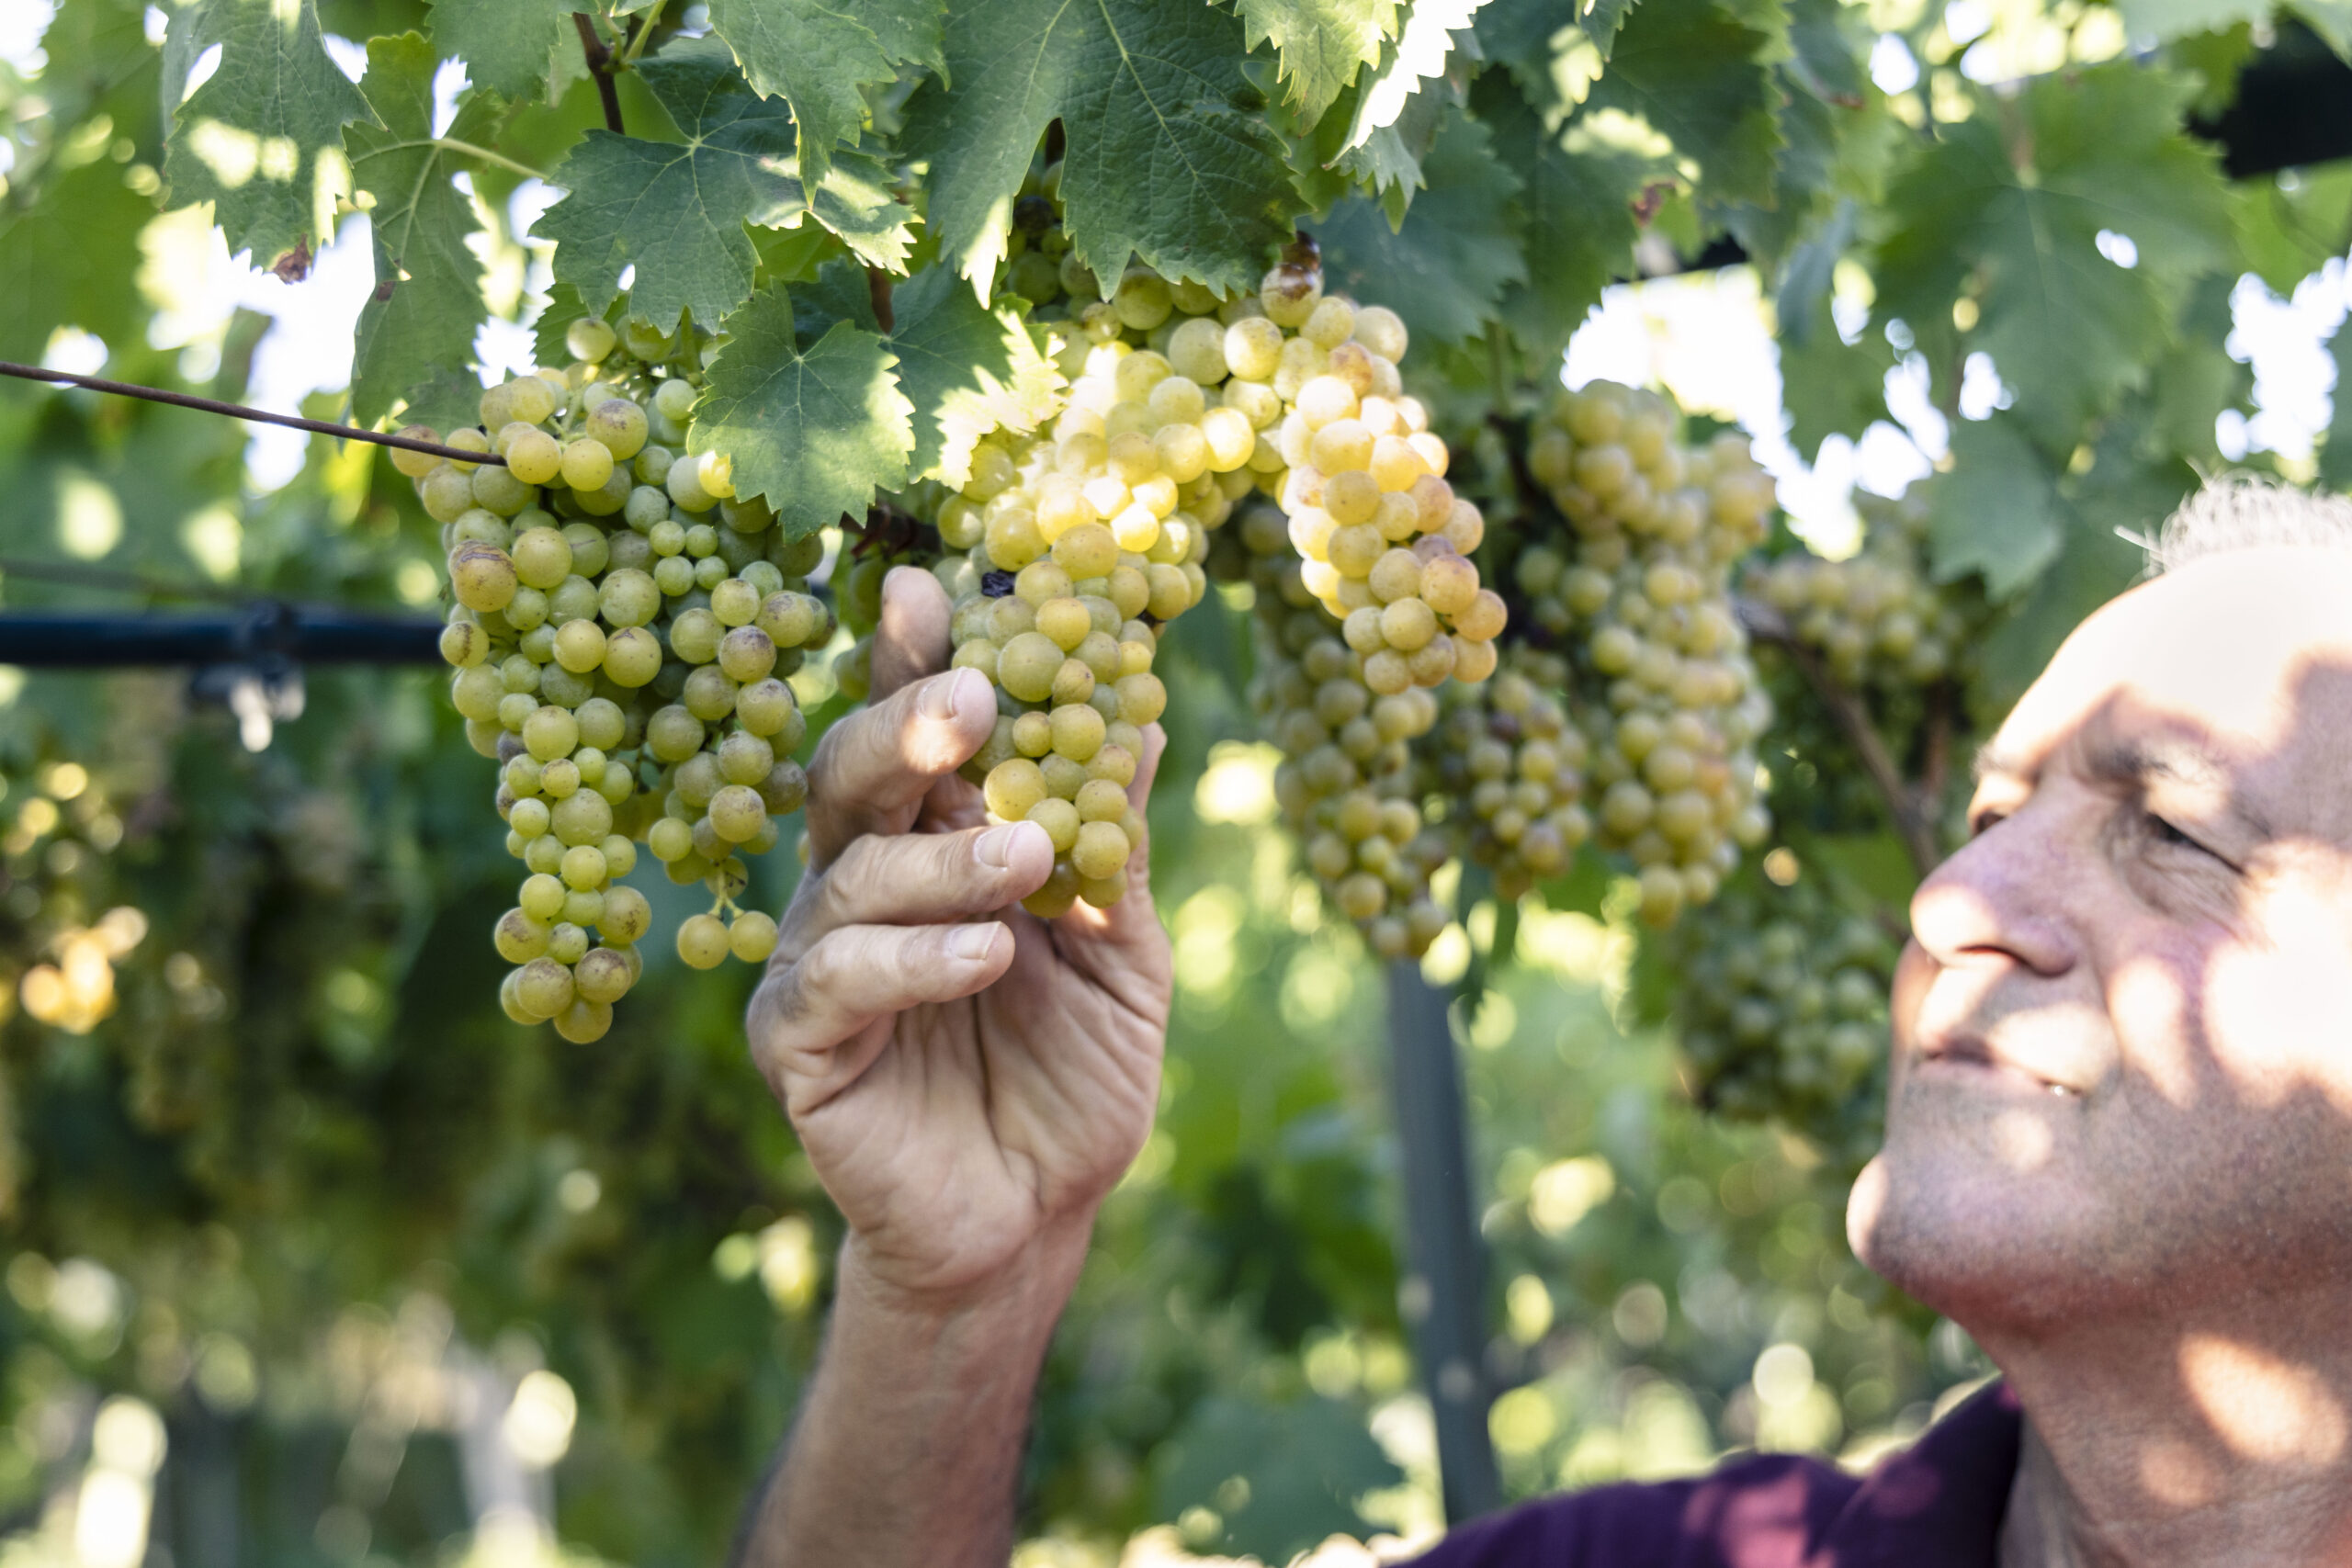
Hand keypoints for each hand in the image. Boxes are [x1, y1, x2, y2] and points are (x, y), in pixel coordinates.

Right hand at [747, 567, 1174, 1307]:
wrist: (1034, 1220)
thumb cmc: (1072, 1075)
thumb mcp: (1121, 951)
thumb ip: (1113, 845)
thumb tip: (1141, 714)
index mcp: (932, 842)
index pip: (918, 735)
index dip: (916, 661)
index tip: (938, 589)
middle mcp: (859, 882)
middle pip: (854, 774)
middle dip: (906, 725)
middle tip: (975, 698)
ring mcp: (818, 959)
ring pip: (849, 873)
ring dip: (941, 857)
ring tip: (1027, 859)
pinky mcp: (797, 1043)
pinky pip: (835, 980)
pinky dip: (910, 958)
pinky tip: (983, 956)